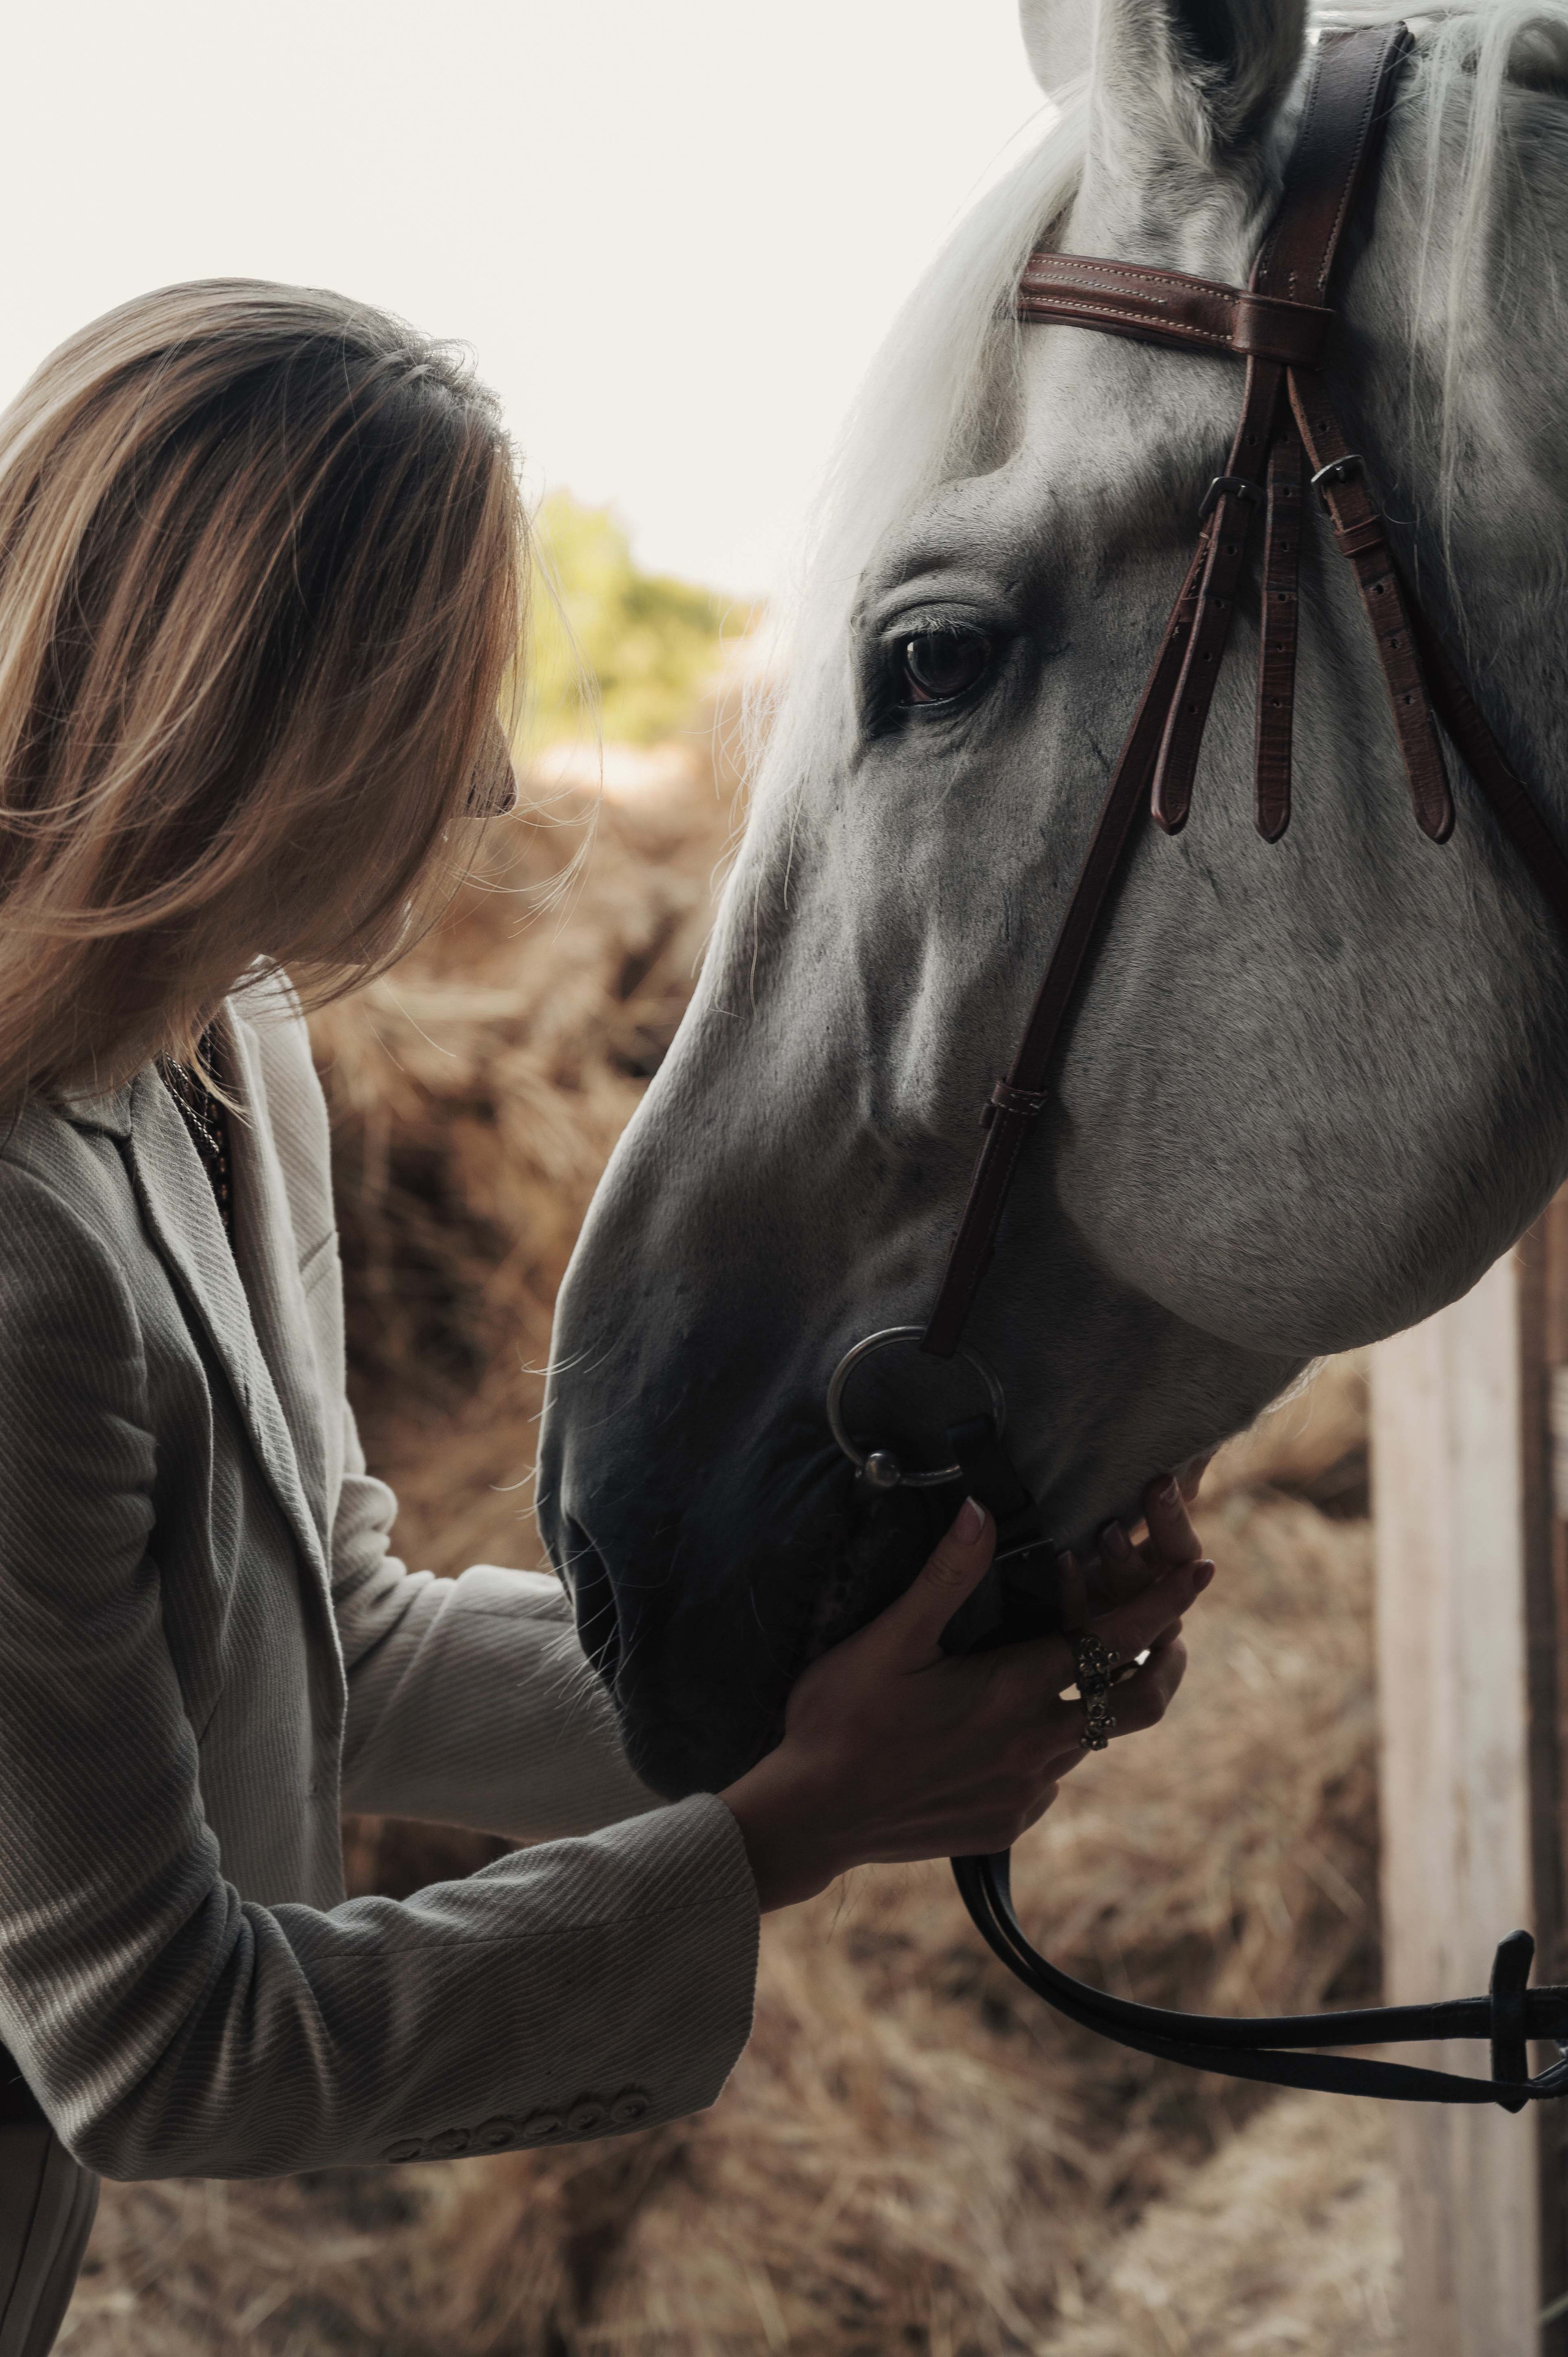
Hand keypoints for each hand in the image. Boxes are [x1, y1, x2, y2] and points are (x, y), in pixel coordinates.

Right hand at [720, 1475, 1213, 1911]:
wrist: (812, 1818)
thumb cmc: (841, 1721)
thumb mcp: (888, 1640)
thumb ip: (944, 1577)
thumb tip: (980, 1510)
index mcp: (1010, 1690)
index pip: (1111, 1638)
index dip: (1163, 1602)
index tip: (1201, 1571)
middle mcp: (1034, 1746)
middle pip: (1136, 1703)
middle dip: (1163, 1660)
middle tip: (1169, 1631)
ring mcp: (1025, 1792)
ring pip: (1089, 1739)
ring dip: (1092, 1699)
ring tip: (1069, 1666)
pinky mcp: (1007, 1824)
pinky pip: (1051, 1778)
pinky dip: (1048, 1743)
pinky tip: (1010, 1727)